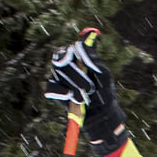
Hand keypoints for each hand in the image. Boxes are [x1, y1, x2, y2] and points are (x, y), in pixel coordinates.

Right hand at [46, 29, 126, 156]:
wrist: (100, 115)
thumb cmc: (104, 93)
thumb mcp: (103, 75)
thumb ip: (93, 58)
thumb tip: (82, 42)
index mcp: (79, 59)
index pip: (70, 49)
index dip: (70, 52)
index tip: (72, 56)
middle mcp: (67, 65)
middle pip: (62, 60)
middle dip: (77, 76)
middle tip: (89, 89)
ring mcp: (59, 76)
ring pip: (58, 74)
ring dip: (73, 87)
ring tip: (84, 97)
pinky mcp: (54, 89)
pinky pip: (51, 86)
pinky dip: (61, 93)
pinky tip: (71, 98)